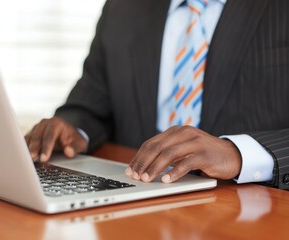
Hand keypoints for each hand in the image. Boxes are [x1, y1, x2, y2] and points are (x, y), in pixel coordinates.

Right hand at [25, 117, 87, 161]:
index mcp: (56, 123)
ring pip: (28, 138)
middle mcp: (44, 124)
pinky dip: (23, 149)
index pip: (50, 136)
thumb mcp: (79, 143)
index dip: (46, 148)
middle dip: (33, 149)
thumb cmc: (73, 139)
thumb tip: (68, 152)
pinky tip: (21, 158)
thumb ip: (75, 147)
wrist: (68, 133)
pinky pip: (25, 141)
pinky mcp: (30, 134)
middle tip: (31, 160)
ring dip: (26, 149)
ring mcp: (36, 128)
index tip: (44, 158)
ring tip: (24, 160)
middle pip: (37, 136)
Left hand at [125, 126, 241, 182]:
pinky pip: (186, 163)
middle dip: (143, 163)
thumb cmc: (203, 155)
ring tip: (147, 179)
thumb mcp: (183, 150)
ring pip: (168, 154)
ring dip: (155, 168)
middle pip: (157, 147)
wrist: (232, 155)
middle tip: (135, 176)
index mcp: (175, 131)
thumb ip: (167, 153)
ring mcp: (194, 142)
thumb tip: (144, 166)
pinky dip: (174, 172)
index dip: (139, 156)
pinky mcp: (204, 154)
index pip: (151, 143)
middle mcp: (183, 133)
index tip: (130, 169)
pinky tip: (166, 180)